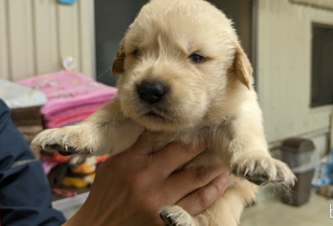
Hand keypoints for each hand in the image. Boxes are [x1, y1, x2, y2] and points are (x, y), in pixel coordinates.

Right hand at [64, 133, 228, 225]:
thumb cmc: (106, 196)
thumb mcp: (112, 165)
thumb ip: (134, 148)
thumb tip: (155, 127)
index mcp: (129, 161)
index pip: (156, 134)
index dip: (176, 124)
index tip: (191, 117)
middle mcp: (145, 179)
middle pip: (183, 151)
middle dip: (202, 140)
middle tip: (216, 131)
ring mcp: (158, 201)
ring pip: (197, 177)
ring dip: (215, 165)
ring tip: (225, 156)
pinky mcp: (167, 220)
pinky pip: (198, 202)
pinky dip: (214, 189)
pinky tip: (222, 180)